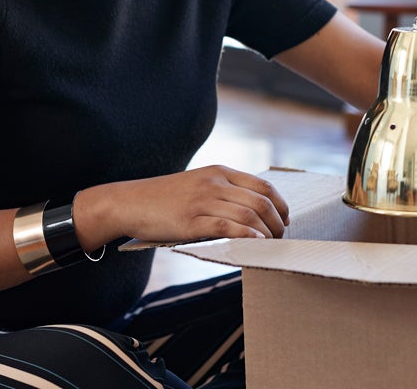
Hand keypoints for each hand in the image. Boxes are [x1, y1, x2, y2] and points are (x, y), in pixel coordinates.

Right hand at [78, 165, 289, 247]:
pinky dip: (247, 237)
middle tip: (280, 237)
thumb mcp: (198, 184)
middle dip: (277, 223)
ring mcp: (203, 201)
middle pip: (261, 202)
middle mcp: (214, 183)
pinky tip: (255, 245)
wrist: (130, 202)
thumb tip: (253, 213)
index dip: (281, 205)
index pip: (263, 186)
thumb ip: (223, 192)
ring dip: (266, 234)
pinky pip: (227, 227)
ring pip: (248, 216)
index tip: (285, 220)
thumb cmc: (165, 199)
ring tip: (269, 245)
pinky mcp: (191, 220)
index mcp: (219, 172)